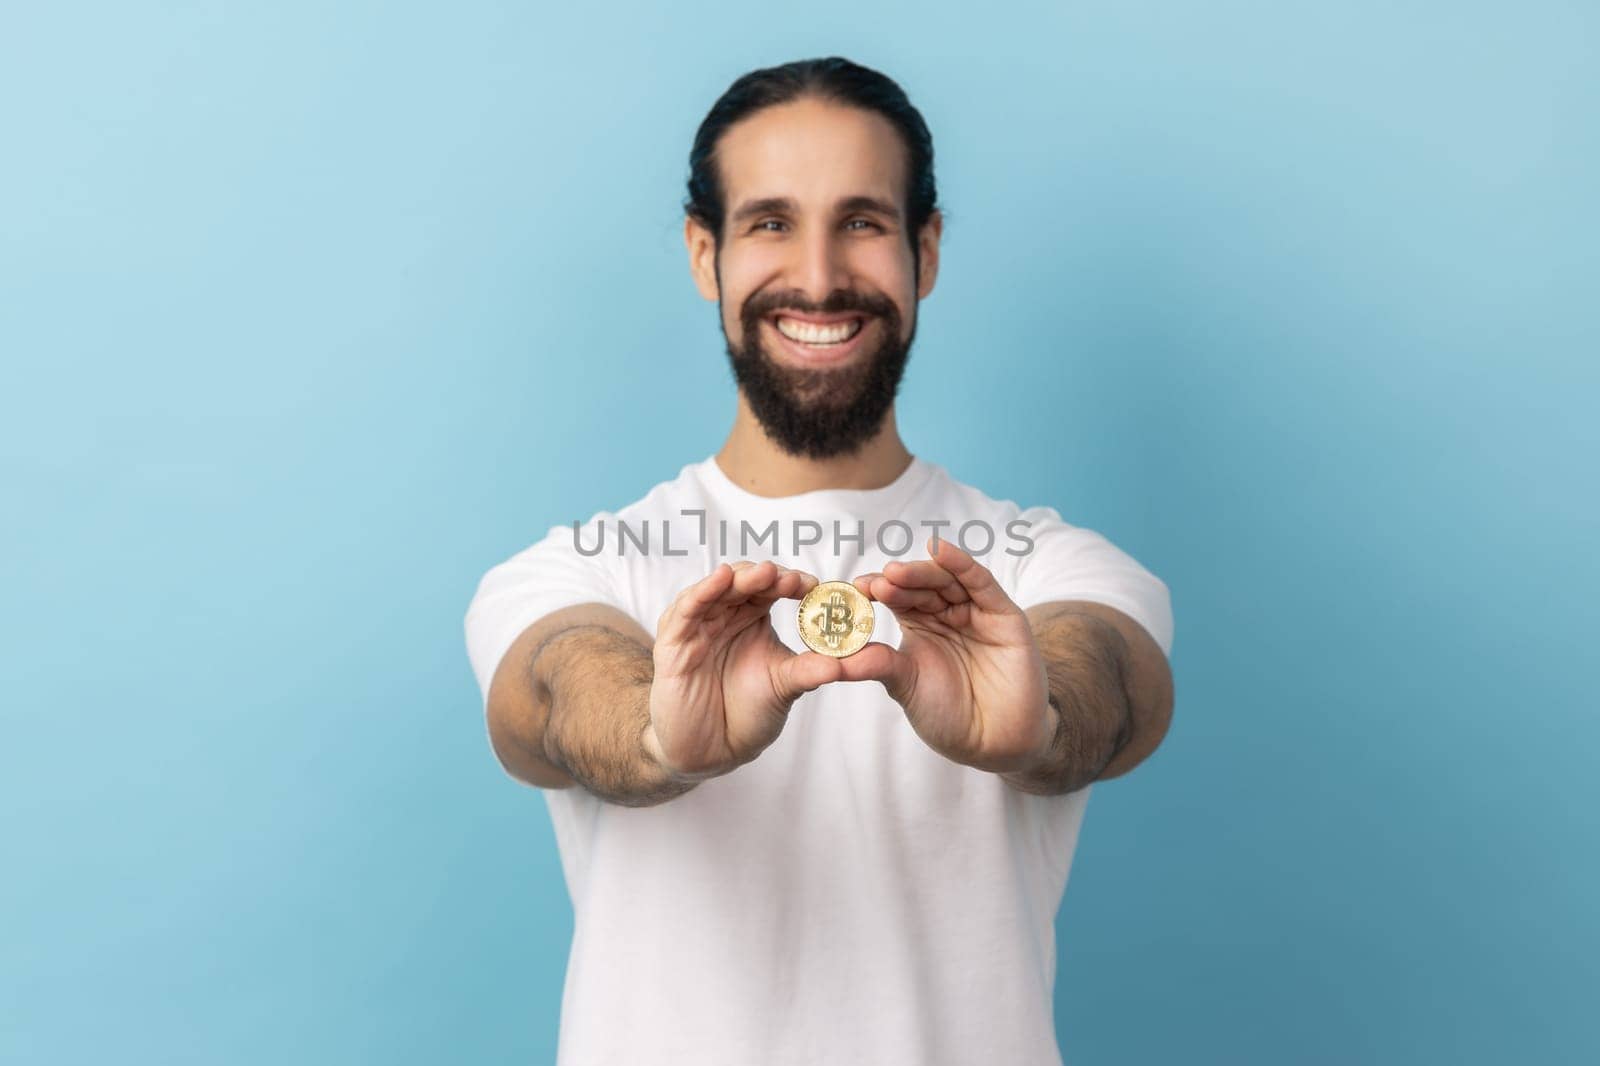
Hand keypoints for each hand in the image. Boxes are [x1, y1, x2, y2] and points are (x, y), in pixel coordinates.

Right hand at [645, 560, 846, 779]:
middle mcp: (724, 616)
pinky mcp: (674, 643)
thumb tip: (845, 662)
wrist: (713, 751)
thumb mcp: (785, 686)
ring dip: (740, 579)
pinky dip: (702, 592)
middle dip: (767, 576)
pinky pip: (685, 612)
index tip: (814, 586)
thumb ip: (811, 670)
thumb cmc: (747, 712)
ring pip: (716, 590)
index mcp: (752, 618)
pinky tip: (721, 579)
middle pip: (743, 582)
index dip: (791, 581)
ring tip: (765, 573)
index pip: (770, 588)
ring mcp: (697, 627)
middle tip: (791, 578)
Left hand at [842, 537, 1053, 773]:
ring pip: (947, 580)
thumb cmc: (948, 713)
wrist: (993, 742)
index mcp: (920, 623)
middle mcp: (947, 612)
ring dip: (922, 572)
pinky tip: (939, 550)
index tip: (855, 590)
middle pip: (921, 585)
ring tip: (896, 571)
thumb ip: (878, 664)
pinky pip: (981, 583)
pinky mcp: (1003, 615)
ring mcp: (976, 611)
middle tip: (876, 582)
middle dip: (898, 581)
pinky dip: (961, 564)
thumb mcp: (906, 685)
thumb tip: (834, 660)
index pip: (897, 596)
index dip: (877, 589)